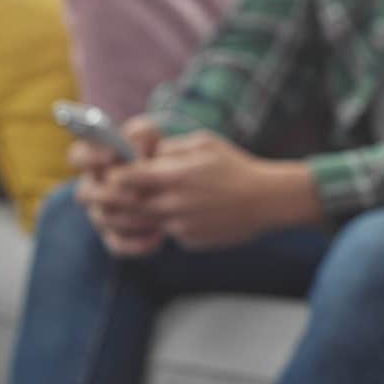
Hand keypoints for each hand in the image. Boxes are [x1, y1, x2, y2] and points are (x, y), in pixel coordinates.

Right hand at [69, 115, 166, 257]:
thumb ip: (142, 132)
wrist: (173, 184)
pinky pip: (118, 245)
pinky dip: (137, 243)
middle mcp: (92, 188)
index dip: (89, 156)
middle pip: (84, 194)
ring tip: (156, 216)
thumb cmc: (155, 154)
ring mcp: (101, 213)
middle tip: (136, 195)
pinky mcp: (114, 236)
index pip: (77, 155)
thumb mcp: (152, 138)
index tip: (112, 156)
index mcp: (95, 160)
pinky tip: (159, 236)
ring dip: (129, 219)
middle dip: (110, 194)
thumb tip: (135, 142)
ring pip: (103, 220)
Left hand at [114, 133, 321, 250]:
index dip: (116, 175)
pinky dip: (172, 224)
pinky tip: (194, 212)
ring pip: (145, 222)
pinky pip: (169, 233)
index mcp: (173, 176)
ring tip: (163, 199)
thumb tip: (147, 155)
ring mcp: (180, 226)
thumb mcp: (203, 143)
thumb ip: (170, 148)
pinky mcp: (190, 240)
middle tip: (125, 191)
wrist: (267, 200)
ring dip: (145, 213)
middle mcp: (172, 204)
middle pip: (127, 206)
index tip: (118, 173)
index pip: (124, 178)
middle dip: (121, 198)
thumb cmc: (236, 167)